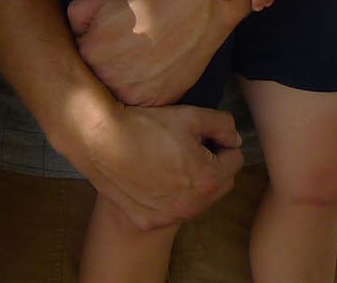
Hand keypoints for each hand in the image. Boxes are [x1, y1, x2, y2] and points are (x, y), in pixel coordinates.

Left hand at [70, 0, 230, 105]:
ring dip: (122, 84)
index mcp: (88, 55)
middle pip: (96, 81)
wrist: (190, 14)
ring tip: (137, 64)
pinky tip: (150, 74)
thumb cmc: (145, 6)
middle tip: (122, 54)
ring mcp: (131, 96)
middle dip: (104, 69)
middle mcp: (106, 81)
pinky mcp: (153, 103)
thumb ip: (74, 18)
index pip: (77, 61)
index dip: (90, 51)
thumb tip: (73, 35)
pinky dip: (143, 92)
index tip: (102, 45)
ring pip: (117, 95)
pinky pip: (140, 104)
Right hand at [74, 102, 241, 230]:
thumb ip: (223, 126)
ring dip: (193, 184)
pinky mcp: (149, 221)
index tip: (202, 135)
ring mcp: (170, 217)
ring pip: (196, 200)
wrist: (102, 140)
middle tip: (189, 148)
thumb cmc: (147, 125)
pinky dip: (167, 197)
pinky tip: (152, 177)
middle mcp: (193, 206)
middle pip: (220, 183)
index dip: (221, 142)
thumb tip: (234, 140)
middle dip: (212, 166)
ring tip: (170, 161)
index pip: (235, 158)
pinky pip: (170, 210)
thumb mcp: (191, 115)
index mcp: (209, 179)